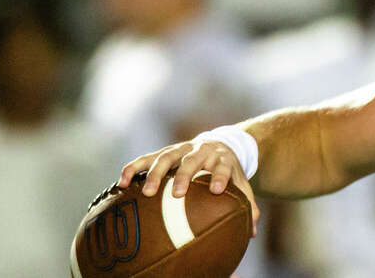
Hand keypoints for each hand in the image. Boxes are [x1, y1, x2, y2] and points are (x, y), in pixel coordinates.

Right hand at [118, 140, 260, 236]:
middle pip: (191, 160)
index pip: (222, 166)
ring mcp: (180, 149)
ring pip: (166, 156)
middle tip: (177, 194)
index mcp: (221, 159)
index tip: (218, 190)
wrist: (221, 143)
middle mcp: (200, 150)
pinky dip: (133, 168)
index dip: (220, 176)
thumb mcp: (240, 182)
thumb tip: (252, 231)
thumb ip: (246, 203)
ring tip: (147, 193)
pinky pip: (145, 158)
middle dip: (184, 175)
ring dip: (155, 173)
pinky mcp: (164, 151)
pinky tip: (121, 183)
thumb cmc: (229, 171)